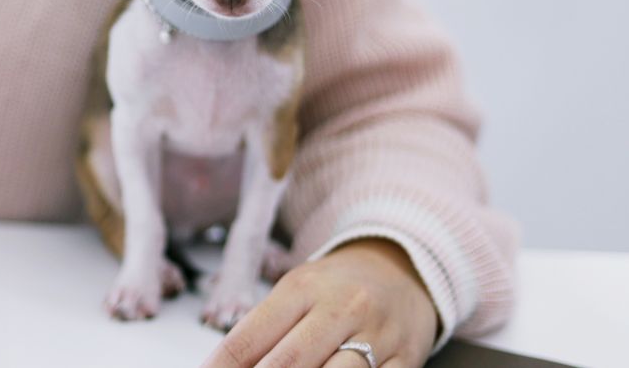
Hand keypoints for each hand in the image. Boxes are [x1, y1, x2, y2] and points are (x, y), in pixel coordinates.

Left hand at [202, 239, 437, 367]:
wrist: (403, 271)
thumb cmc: (336, 288)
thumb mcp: (295, 293)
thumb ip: (262, 331)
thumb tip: (222, 367)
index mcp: (302, 288)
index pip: (249, 338)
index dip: (222, 367)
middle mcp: (341, 308)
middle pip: (290, 362)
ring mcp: (378, 335)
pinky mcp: (406, 357)